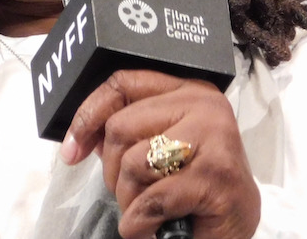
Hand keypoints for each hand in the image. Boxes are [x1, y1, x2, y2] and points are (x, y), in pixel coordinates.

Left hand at [60, 71, 260, 238]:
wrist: (234, 230)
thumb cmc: (194, 190)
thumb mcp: (161, 148)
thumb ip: (130, 133)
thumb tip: (84, 134)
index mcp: (188, 90)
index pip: (124, 83)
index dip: (88, 114)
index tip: (72, 150)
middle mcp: (205, 104)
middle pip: (120, 126)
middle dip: (113, 172)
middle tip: (132, 195)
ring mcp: (214, 136)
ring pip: (134, 162)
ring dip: (129, 201)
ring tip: (149, 212)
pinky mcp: (216, 174)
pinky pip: (152, 199)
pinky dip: (140, 224)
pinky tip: (154, 228)